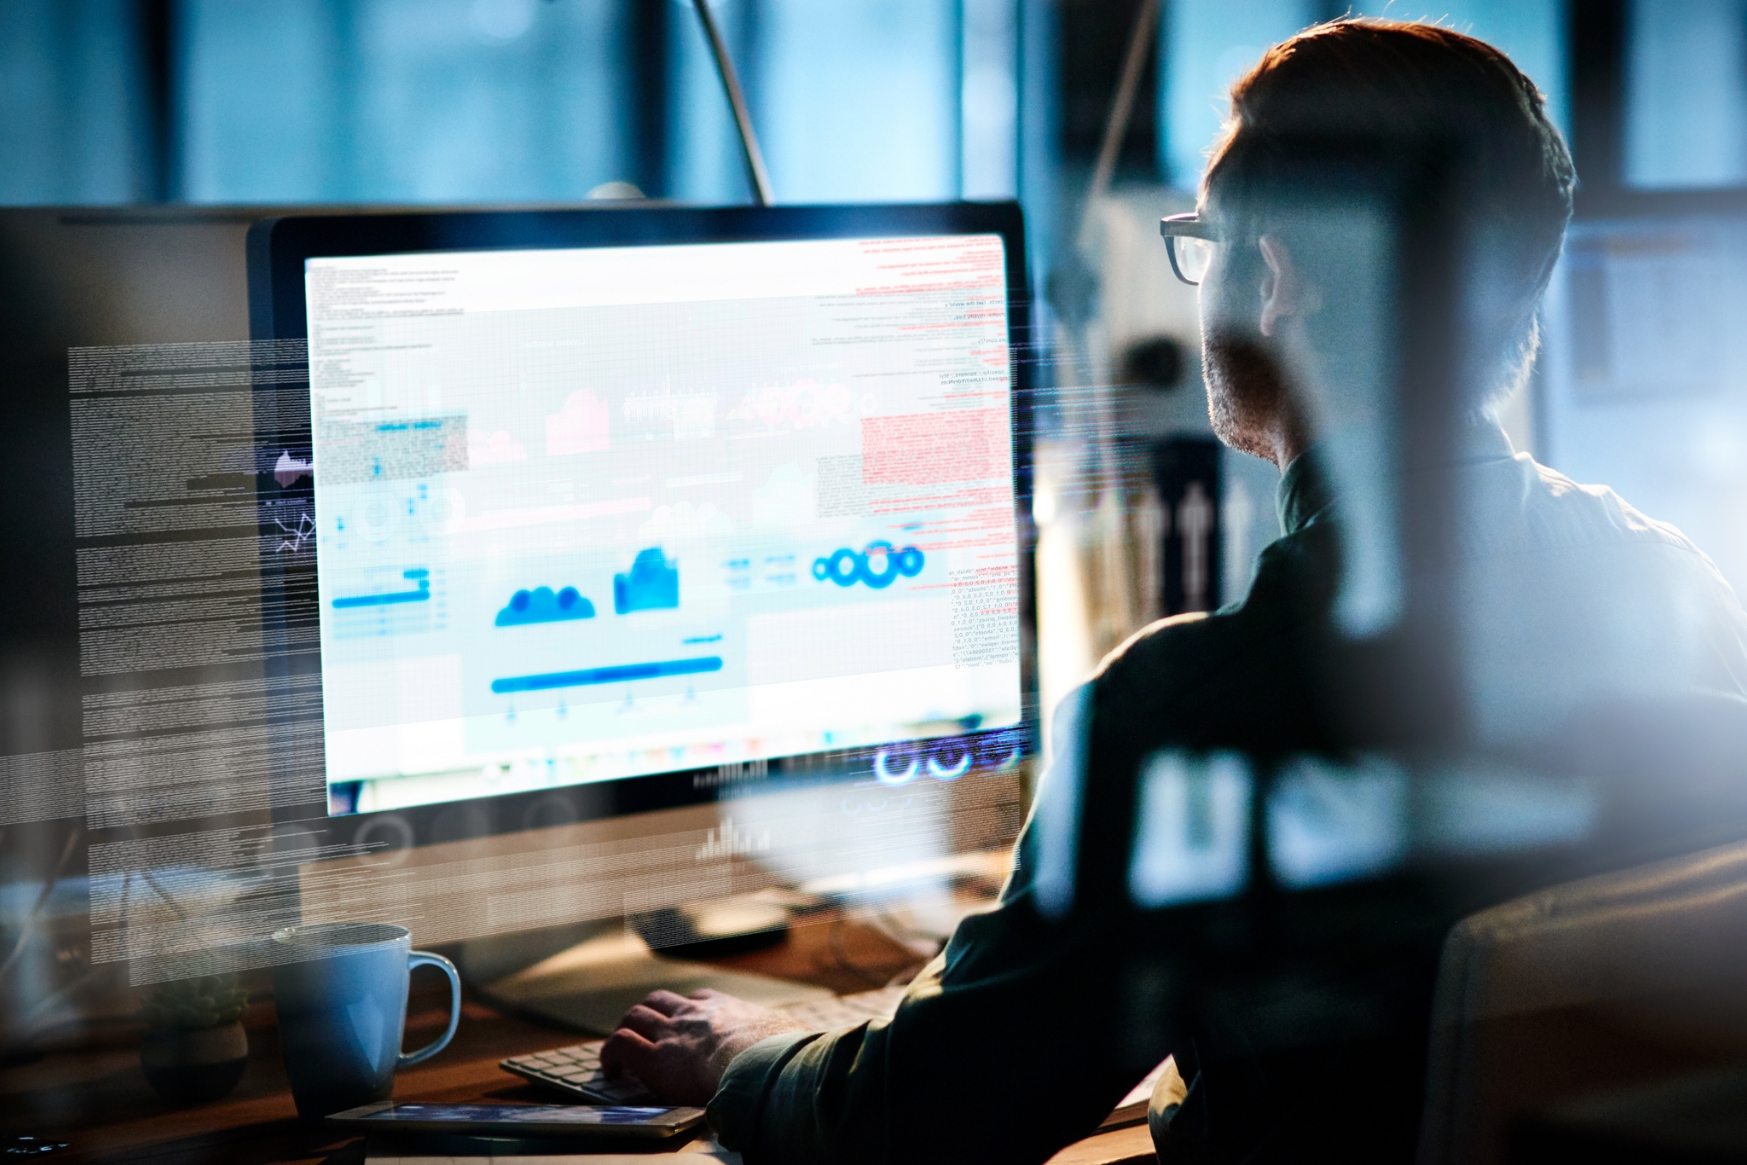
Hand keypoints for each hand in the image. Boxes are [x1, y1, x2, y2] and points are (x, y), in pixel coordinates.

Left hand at [599, 988, 808, 1104]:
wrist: (759, 1062)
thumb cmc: (780, 1054)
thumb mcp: (787, 1038)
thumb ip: (788, 1040)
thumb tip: (813, 1049)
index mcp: (726, 1010)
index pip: (700, 999)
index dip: (689, 1009)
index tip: (688, 1020)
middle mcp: (694, 1015)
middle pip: (659, 1001)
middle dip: (648, 1013)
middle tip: (644, 1030)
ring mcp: (672, 1033)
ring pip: (635, 1016)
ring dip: (627, 1028)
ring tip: (622, 1048)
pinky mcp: (654, 1059)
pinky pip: (621, 1045)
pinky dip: (612, 1053)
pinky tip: (612, 1068)